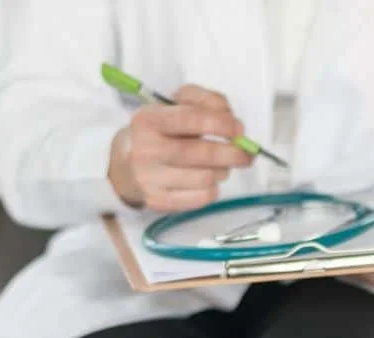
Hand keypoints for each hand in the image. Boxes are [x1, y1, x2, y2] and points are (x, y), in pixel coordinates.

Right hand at [108, 84, 252, 211]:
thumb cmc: (162, 130)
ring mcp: (149, 178)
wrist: (125, 162)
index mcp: (149, 119)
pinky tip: (207, 181)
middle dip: (234, 154)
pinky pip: (201, 198)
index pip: (192, 119)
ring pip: (206, 178)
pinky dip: (213, 189)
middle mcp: (145, 150)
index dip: (222, 124)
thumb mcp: (177, 104)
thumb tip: (232, 119)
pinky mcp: (157, 201)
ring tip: (220, 166)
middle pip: (202, 154)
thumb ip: (206, 100)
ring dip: (223, 171)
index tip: (239, 129)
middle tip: (247, 154)